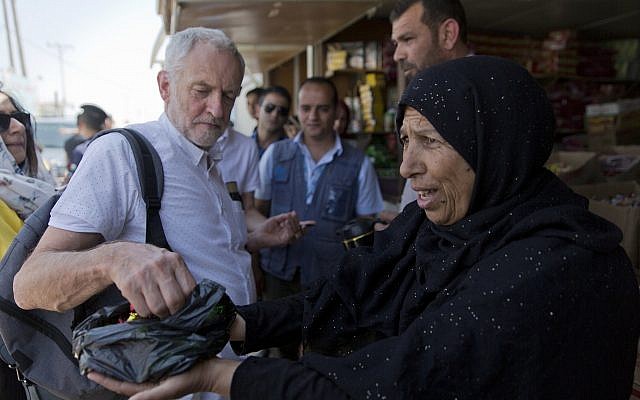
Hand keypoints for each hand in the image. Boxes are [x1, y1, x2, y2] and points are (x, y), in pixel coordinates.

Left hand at [88, 358, 239, 398]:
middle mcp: (148, 380)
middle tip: (93, 359)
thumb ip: (150, 396)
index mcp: (147, 388)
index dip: (105, 379)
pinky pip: (143, 358)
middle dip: (108, 369)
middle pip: (123, 376)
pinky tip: (129, 344)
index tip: (90, 371)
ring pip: (131, 366)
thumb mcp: (169, 389)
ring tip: (106, 351)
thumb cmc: (190, 380)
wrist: (209, 370)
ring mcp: (155, 370)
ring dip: (119, 360)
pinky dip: (134, 353)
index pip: (120, 385)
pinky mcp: (162, 360)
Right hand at [106, 242, 195, 317]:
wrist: (120, 255)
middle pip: (175, 301)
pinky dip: (146, 313)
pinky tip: (145, 305)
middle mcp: (160, 266)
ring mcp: (144, 276)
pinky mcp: (130, 287)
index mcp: (174, 260)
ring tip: (159, 309)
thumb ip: (180, 276)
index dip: (187, 301)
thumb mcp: (168, 260)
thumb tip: (191, 300)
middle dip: (174, 311)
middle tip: (171, 310)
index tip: (183, 304)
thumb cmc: (149, 261)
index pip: (190, 288)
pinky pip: (144, 310)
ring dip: (160, 314)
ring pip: (159, 308)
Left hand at [246, 211, 314, 250]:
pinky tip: (287, 222)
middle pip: (300, 230)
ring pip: (296, 232)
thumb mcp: (276, 219)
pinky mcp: (283, 242)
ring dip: (294, 224)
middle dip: (300, 223)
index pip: (300, 227)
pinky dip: (290, 228)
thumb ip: (284, 216)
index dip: (307, 225)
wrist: (257, 234)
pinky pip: (290, 235)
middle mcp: (289, 235)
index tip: (314, 223)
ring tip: (290, 217)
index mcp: (288, 230)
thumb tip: (292, 213)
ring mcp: (286, 239)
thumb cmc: (266, 228)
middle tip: (295, 215)